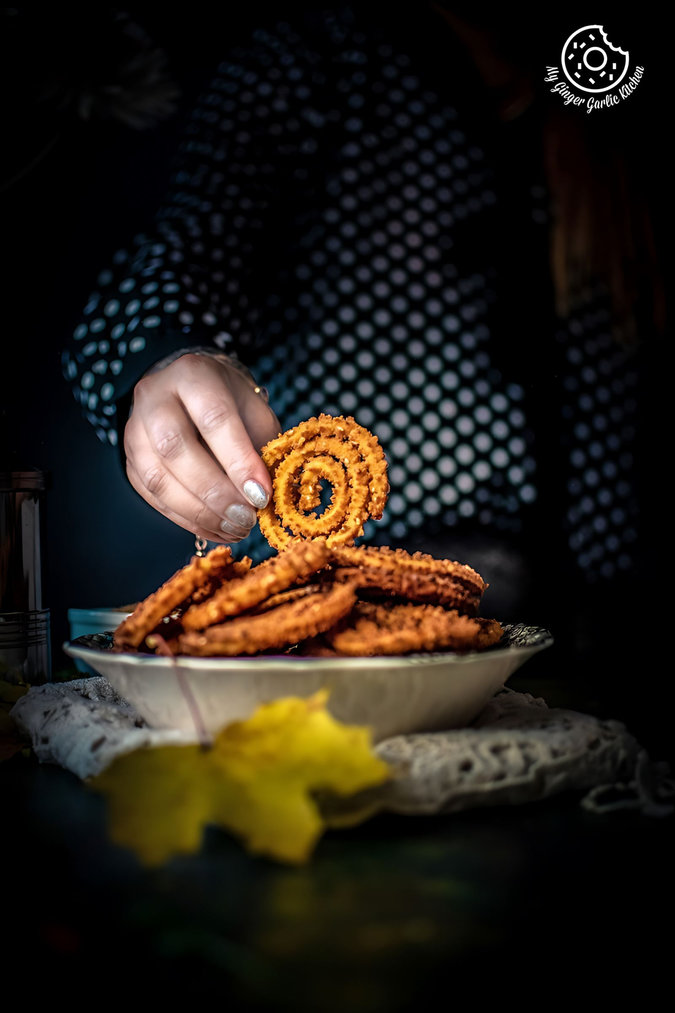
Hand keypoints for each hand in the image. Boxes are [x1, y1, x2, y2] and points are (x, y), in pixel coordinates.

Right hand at [124, 352, 279, 542]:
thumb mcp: (254, 412)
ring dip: (199, 513)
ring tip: (234, 529)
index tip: (261, 496)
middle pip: (175, 448)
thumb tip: (264, 497)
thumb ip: (261, 448)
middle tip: (246, 518)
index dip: (238, 462)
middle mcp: (154, 398)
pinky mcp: (130, 460)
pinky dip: (186, 520)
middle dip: (214, 492)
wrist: (193, 393)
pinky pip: (152, 497)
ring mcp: (135, 430)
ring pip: (157, 478)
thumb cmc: (231, 403)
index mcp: (193, 375)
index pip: (214, 418)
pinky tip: (216, 529)